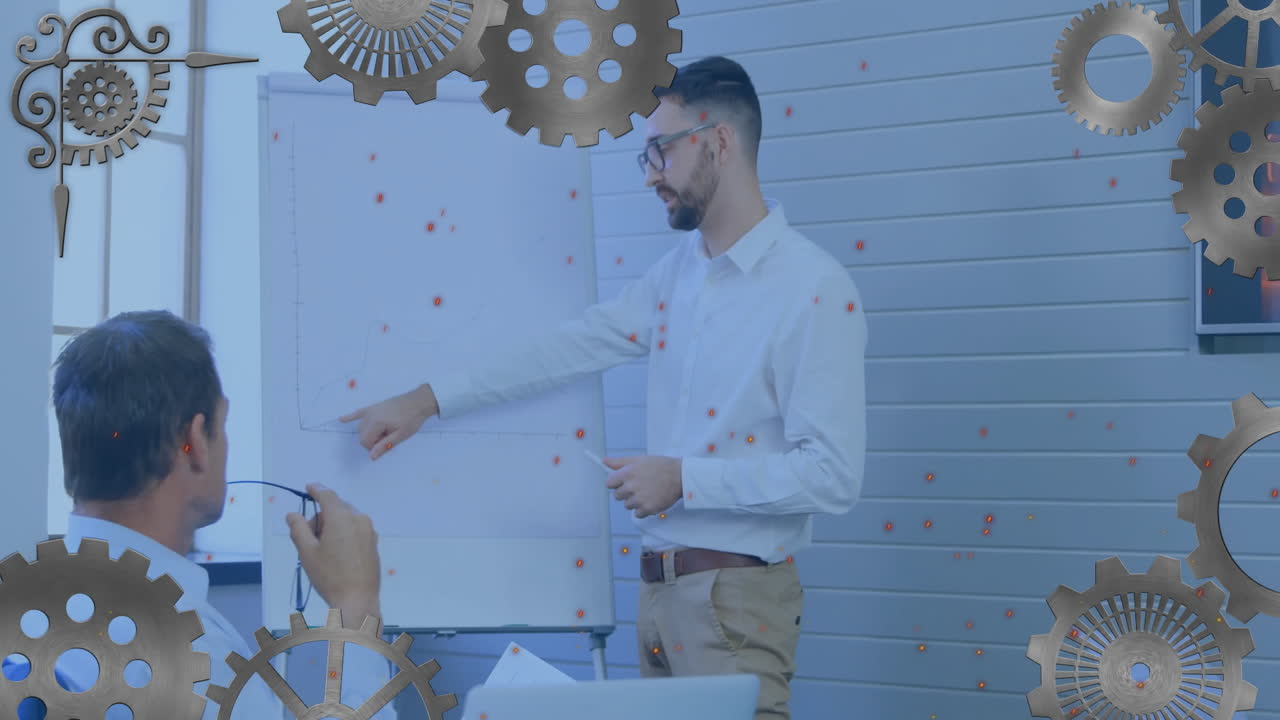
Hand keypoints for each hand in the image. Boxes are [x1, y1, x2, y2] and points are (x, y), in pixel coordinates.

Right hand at [286, 483, 381, 628]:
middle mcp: (359, 519)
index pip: (327, 495)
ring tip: (322, 550)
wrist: (357, 599)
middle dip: (321, 516)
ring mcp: (369, 530)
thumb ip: (299, 528)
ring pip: (347, 518)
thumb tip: (293, 514)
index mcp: (342, 517)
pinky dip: (344, 532)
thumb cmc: (329, 575)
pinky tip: (337, 553)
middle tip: (309, 538)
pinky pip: (356, 529)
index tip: (309, 487)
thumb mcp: (307, 552)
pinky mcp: (374, 542)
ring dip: (333, 525)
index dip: (316, 489)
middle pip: (336, 508)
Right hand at [339, 384, 438, 459]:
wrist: (418, 402)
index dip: (374, 447)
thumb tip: (371, 457)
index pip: (365, 441)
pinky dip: (350, 417)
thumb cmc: (411, 420)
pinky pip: (358, 412)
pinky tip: (341, 420)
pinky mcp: (373, 406)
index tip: (387, 444)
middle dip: (372, 440)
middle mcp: (370, 415)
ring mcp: (370, 410)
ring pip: (362, 427)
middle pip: (362, 435)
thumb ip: (384, 446)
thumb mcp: (400, 436)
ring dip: (369, 432)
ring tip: (386, 430)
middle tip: (388, 437)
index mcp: (376, 422)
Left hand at [603, 455, 682, 518]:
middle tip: (638, 487)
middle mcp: (631, 487)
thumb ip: (619, 462)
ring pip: (627, 505)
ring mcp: (639, 499)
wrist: (680, 476)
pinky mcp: (648, 509)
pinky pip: (637, 514)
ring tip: (647, 493)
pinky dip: (643, 509)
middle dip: (625, 492)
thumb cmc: (660, 466)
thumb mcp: (639, 460)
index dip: (616, 483)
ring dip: (634, 501)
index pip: (609, 484)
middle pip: (617, 496)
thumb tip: (604, 461)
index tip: (623, 482)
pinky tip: (650, 500)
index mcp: (627, 474)